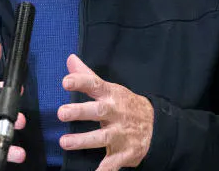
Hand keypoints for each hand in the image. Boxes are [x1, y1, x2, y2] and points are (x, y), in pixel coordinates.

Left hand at [57, 54, 153, 170]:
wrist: (156, 126)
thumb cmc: (125, 105)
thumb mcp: (110, 88)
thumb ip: (87, 75)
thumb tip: (70, 59)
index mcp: (111, 95)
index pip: (95, 85)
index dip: (81, 82)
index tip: (66, 82)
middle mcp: (115, 113)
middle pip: (98, 111)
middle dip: (80, 112)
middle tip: (61, 113)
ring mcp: (121, 133)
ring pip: (102, 137)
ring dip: (83, 140)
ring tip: (64, 142)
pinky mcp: (125, 152)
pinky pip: (113, 163)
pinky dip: (105, 170)